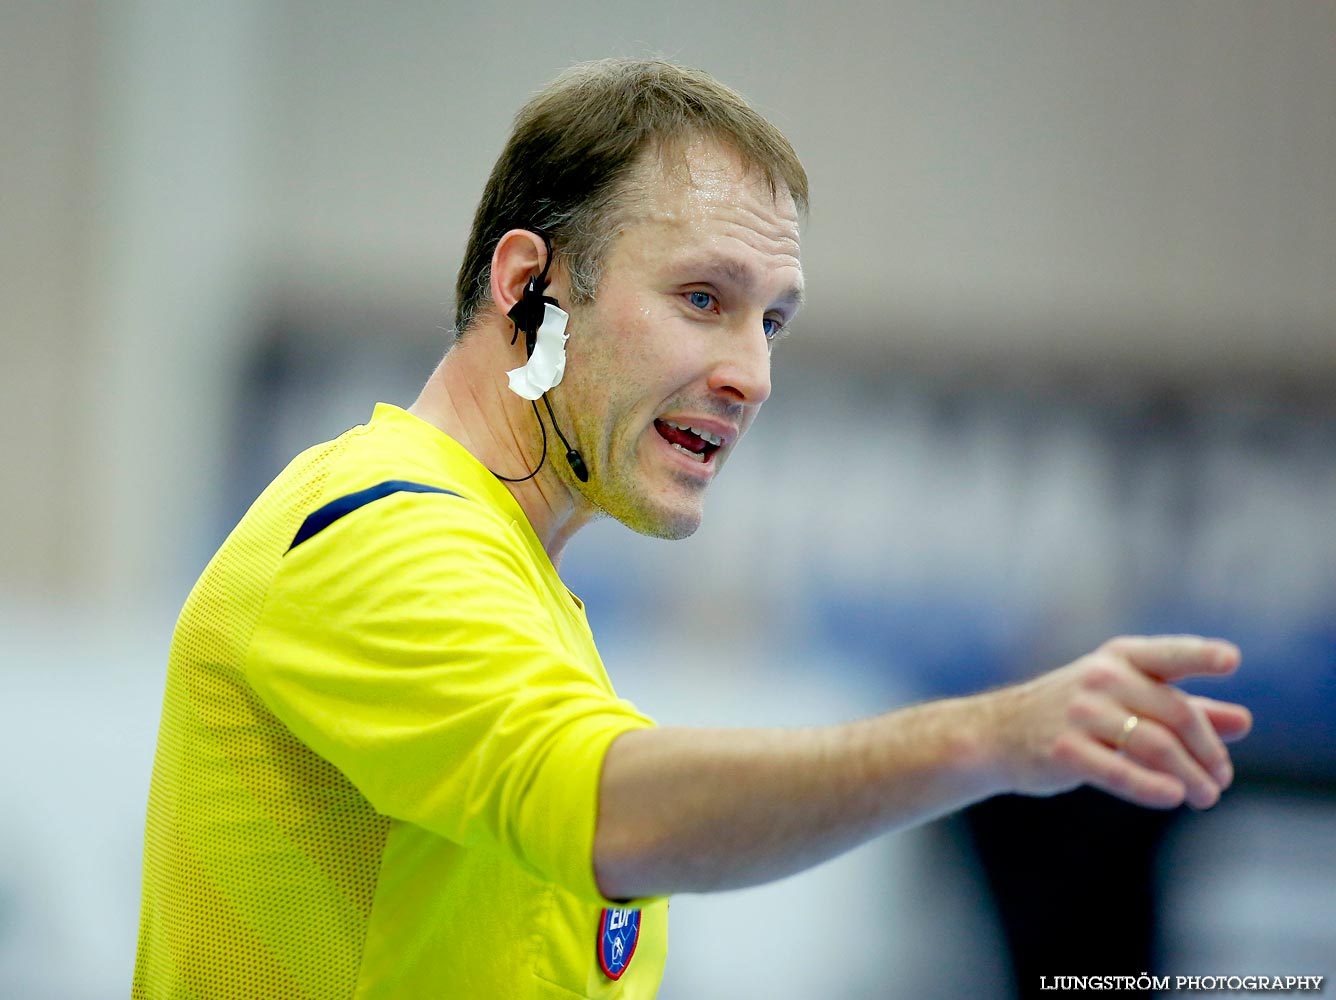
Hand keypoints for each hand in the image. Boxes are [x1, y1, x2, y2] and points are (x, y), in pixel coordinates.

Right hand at [987, 635, 1251, 809]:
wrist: (997, 735)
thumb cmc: (1073, 715)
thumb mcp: (1126, 700)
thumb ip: (1184, 707)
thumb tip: (1243, 722)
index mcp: (1118, 659)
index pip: (1167, 655)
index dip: (1200, 655)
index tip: (1231, 660)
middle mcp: (1100, 678)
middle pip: (1175, 712)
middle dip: (1207, 750)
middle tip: (1221, 779)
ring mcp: (1080, 713)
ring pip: (1154, 744)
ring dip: (1190, 775)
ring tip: (1206, 797)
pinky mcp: (1064, 750)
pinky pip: (1118, 770)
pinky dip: (1150, 786)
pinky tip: (1172, 797)